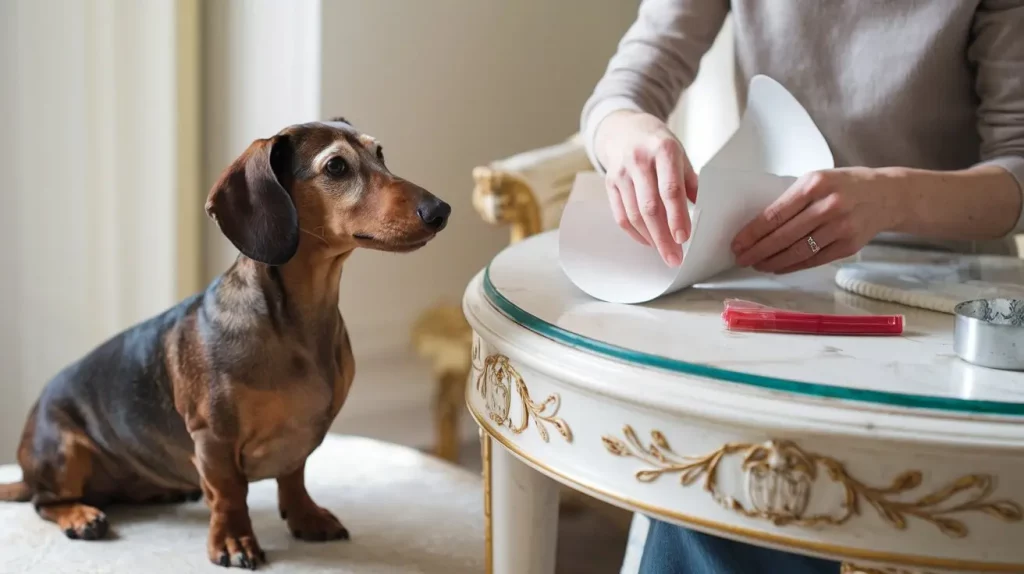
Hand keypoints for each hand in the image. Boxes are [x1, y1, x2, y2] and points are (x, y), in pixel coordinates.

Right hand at [595, 111, 697, 266]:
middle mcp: (639, 161)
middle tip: (674, 257)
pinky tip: (648, 241)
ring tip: (664, 252)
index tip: (684, 238)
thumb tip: (700, 211)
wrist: (624, 129)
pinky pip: (620, 215)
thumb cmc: (658, 144)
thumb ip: (690, 181)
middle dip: (663, 237)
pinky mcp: (609, 183)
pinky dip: (634, 233)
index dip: (677, 216)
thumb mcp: (680, 153)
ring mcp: (621, 172)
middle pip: (649, 207)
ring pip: (633, 215)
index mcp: (663, 150)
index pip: (670, 189)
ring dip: (650, 238)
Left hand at [731, 168, 904, 273]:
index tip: (737, 242)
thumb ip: (792, 199)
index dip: (753, 232)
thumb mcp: (818, 180)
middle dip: (758, 250)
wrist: (887, 195)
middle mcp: (829, 206)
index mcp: (815, 184)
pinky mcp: (849, 245)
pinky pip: (814, 260)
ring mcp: (841, 227)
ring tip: (756, 265)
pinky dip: (793, 266)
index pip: (776, 213)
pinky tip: (778, 267)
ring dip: (773, 261)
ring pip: (798, 251)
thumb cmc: (844, 185)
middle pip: (784, 235)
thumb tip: (758, 225)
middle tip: (741, 258)